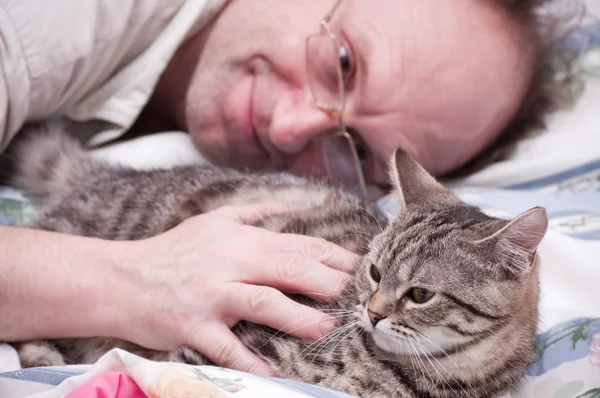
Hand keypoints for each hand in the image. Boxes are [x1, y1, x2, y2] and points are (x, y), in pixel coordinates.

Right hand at [114, 203, 359, 374]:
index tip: (360, 268)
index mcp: (240, 237)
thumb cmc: (173, 250)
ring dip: (299, 317)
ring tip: (327, 328)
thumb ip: (253, 211)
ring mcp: (212, 293)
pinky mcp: (193, 324)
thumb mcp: (213, 220)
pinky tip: (274, 373)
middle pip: (289, 269)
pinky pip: (227, 346)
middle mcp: (230, 261)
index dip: (333, 256)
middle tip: (357, 296)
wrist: (121, 277)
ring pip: (263, 302)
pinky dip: (250, 361)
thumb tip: (288, 206)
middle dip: (329, 282)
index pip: (297, 244)